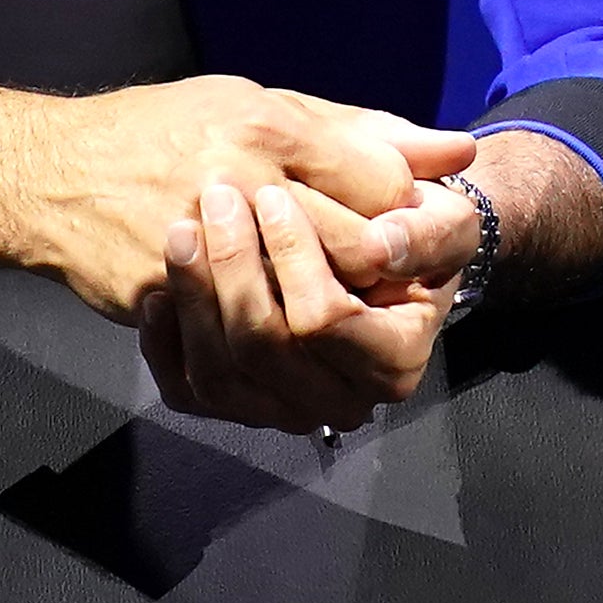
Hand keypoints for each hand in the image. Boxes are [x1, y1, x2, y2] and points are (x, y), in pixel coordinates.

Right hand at [19, 78, 474, 322]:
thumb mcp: (264, 105)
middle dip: (379, 273)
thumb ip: (363, 132)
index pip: (382, 185)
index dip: (407, 215)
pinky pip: (235, 345)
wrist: (51, 175)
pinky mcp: (159, 297)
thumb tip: (460, 150)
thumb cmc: (167, 131)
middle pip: (353, 250)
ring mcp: (194, 246)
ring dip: (327, 315)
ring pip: (300, 309)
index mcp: (267, 127)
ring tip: (331, 306)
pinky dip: (268, 350)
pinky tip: (278, 331)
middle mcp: (234, 180)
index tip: (403, 228)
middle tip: (383, 281)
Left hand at [141, 173, 447, 431]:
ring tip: (181, 232)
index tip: (272, 194)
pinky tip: (159, 289)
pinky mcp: (239, 407)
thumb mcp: (443, 217)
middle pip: (267, 348)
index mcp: (395, 360)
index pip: (326, 319)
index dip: (294, 256)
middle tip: (215, 199)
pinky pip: (189, 393)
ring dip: (194, 299)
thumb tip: (384, 243)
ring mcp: (287, 409)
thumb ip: (426, 230)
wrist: (381, 252)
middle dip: (234, 269)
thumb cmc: (410, 229)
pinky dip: (166, 345)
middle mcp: (343, 399)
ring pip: (222, 374)